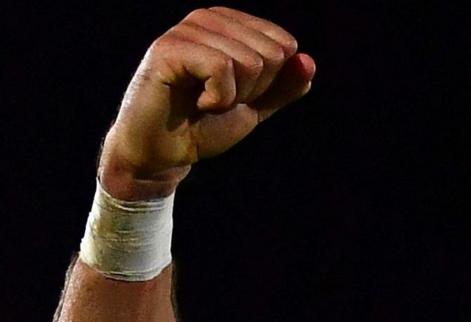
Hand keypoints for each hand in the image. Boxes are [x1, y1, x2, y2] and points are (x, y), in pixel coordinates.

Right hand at [101, 9, 314, 200]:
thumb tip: (308, 61)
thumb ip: (283, 86)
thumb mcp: (254, 107)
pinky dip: (217, 98)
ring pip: (249, 61)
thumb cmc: (203, 126)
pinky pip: (222, 68)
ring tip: (203, 102)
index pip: (285, 46)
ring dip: (232, 97)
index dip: (267, 84)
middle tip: (217, 101)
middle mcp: (208, 18)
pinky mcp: (169, 47)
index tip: (235, 96)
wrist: (163, 155)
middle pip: (271, 52)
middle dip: (252, 90)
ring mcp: (187, 29)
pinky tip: (195, 102)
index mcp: (230, 24)